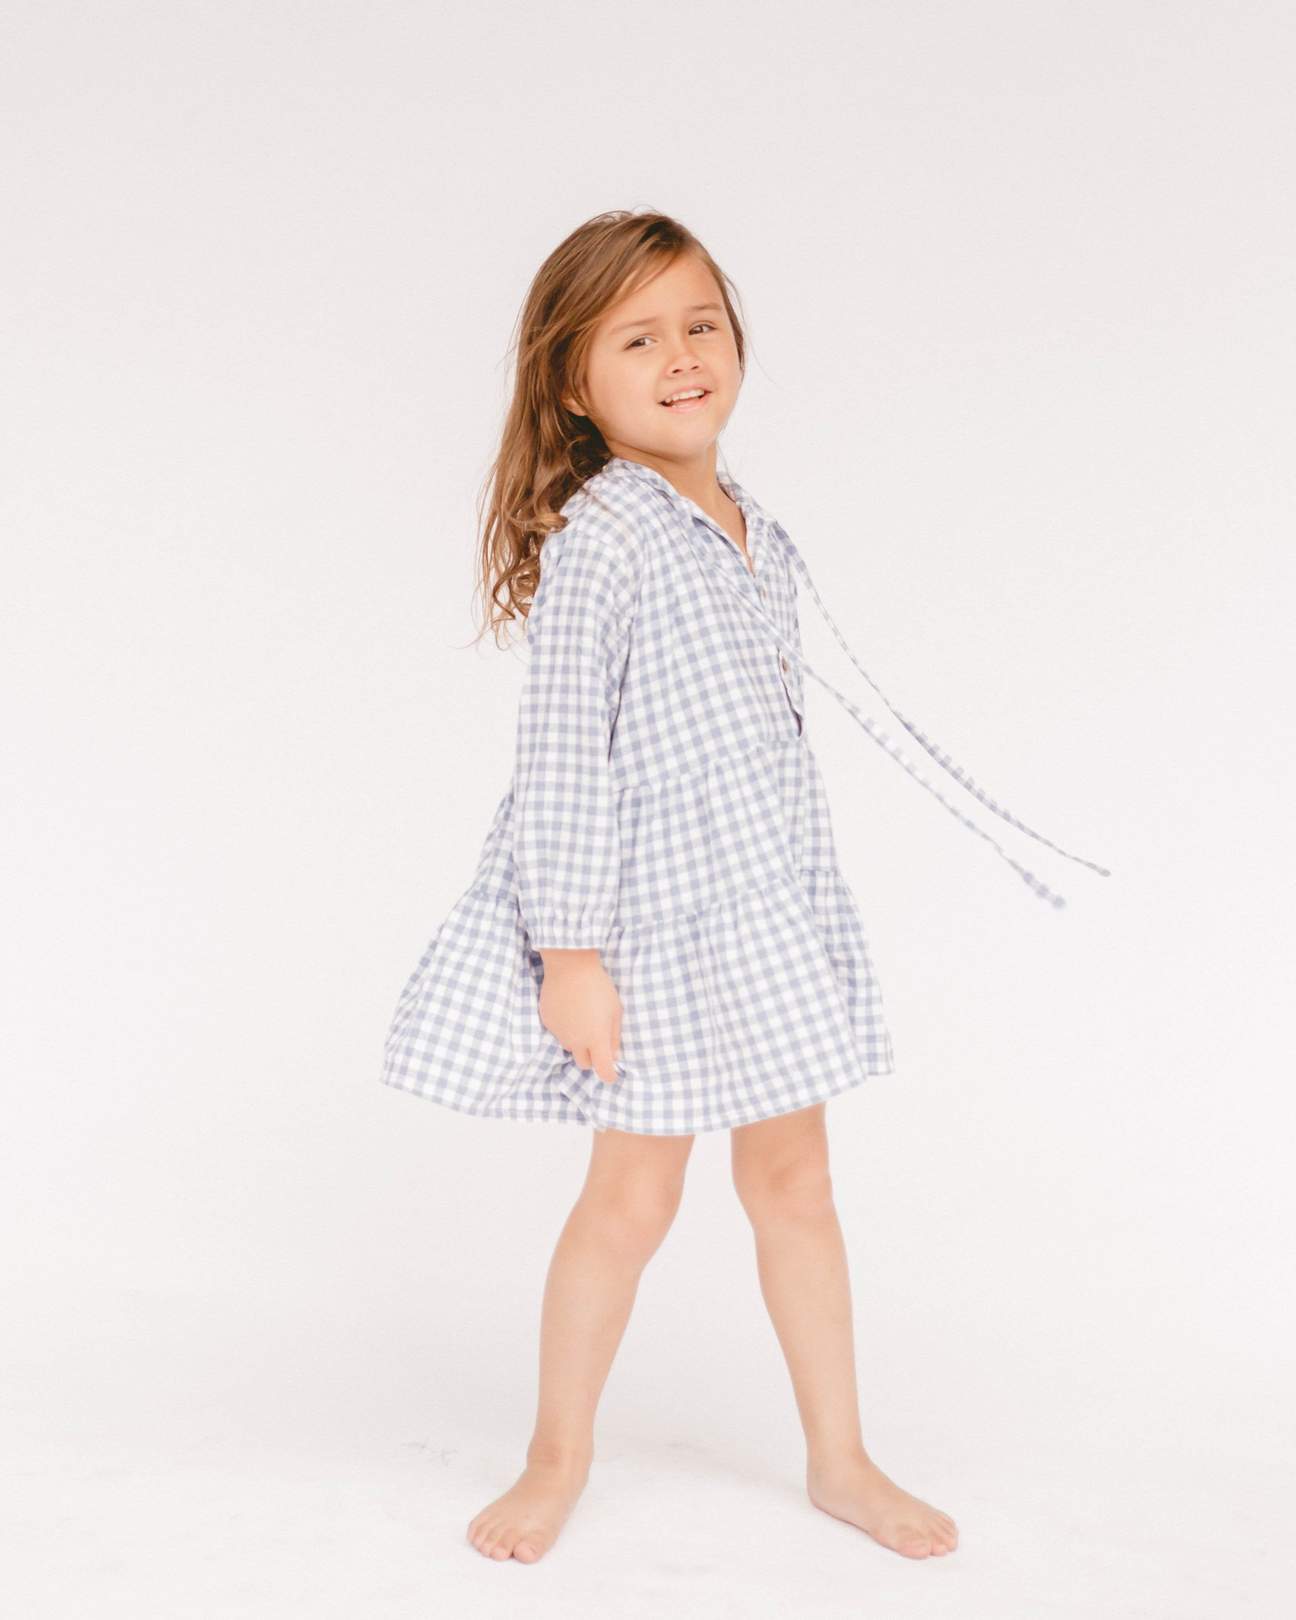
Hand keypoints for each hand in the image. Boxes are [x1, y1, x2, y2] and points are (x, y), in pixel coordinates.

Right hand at [537, 949, 622, 1084]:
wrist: (569, 966)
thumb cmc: (598, 986)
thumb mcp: (615, 1010)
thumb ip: (614, 1036)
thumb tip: (614, 1055)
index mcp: (596, 1039)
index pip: (603, 1071)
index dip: (609, 1075)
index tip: (612, 1072)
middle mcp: (576, 1041)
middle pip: (584, 1063)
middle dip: (592, 1057)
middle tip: (597, 1039)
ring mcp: (559, 1033)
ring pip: (570, 1047)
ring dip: (578, 1041)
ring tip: (582, 1017)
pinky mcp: (548, 1023)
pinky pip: (558, 1032)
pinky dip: (565, 1027)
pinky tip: (569, 1008)